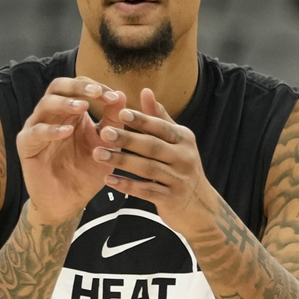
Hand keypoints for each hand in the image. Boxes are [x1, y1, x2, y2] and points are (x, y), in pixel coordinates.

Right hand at [17, 77, 125, 224]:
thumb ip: (113, 121)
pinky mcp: (26, 146)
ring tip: (83, 108)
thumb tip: (121, 94)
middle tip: (96, 92)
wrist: (69, 202)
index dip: (96, 88)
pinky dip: (51, 129)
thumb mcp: (106, 145)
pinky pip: (35, 132)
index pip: (79, 87)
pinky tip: (67, 131)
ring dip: (65, 102)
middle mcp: (52, 115)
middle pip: (58, 87)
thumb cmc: (86, 171)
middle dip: (77, 86)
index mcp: (71, 112)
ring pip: (45, 104)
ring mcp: (37, 128)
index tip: (114, 97)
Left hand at [92, 88, 214, 230]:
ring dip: (121, 161)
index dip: (141, 120)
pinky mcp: (170, 199)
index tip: (121, 112)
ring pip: (147, 169)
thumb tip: (145, 90)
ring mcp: (178, 180)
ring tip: (98, 154)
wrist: (200, 207)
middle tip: (103, 132)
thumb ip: (159, 118)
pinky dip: (127, 185)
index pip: (161, 127)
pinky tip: (108, 179)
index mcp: (184, 140)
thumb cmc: (181, 167)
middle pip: (152, 147)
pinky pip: (146, 191)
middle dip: (127, 139)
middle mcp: (184, 158)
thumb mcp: (177, 142)